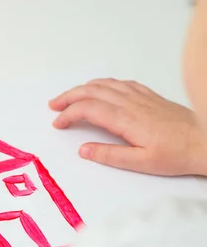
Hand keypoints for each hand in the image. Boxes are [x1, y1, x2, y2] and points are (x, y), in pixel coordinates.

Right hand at [49, 78, 206, 175]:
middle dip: (68, 97)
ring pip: (105, 84)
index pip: (88, 110)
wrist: (205, 141)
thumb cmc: (177, 154)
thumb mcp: (141, 163)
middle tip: (53, 105)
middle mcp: (131, 103)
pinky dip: (104, 83)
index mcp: (126, 119)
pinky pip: (121, 83)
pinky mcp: (150, 96)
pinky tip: (100, 88)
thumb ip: (109, 155)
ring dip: (83, 88)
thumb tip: (84, 150)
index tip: (58, 124)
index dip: (68, 114)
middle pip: (92, 91)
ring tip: (69, 96)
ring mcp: (141, 97)